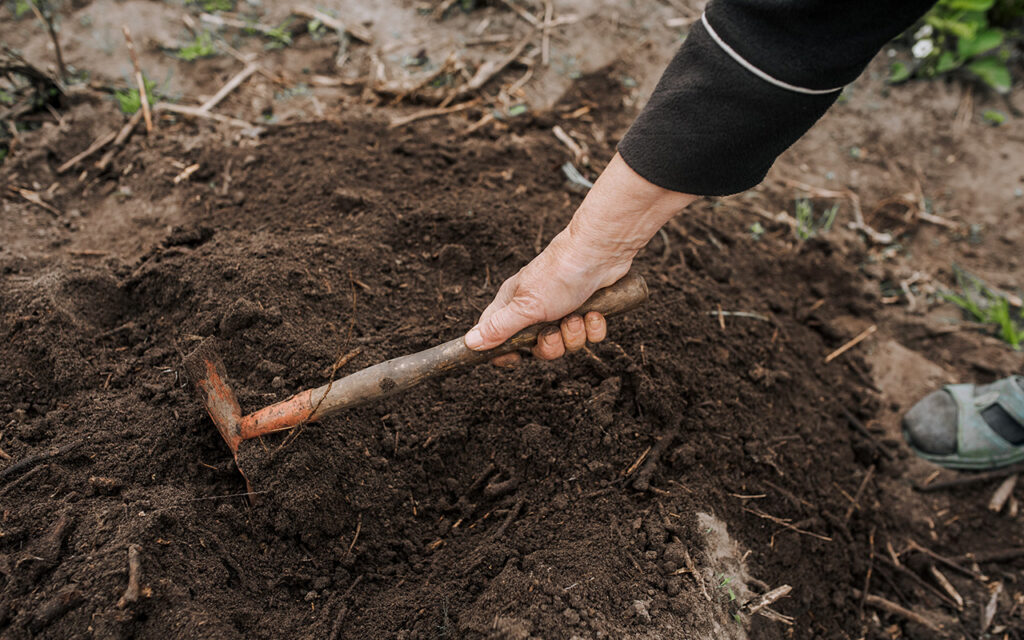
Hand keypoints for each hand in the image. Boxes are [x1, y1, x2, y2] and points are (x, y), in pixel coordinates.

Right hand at [464, 153, 697, 363]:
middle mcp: (537, 308)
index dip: (505, 352)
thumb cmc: (558, 274)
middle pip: (538, 347)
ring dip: (574, 334)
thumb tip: (469, 343)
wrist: (600, 253)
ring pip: (566, 342)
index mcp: (514, 305)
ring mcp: (563, 309)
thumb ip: (498, 328)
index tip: (516, 358)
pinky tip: (594, 312)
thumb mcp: (525, 306)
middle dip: (550, 345)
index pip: (498, 337)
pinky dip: (593, 327)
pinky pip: (589, 334)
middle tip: (554, 331)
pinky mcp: (588, 308)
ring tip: (577, 315)